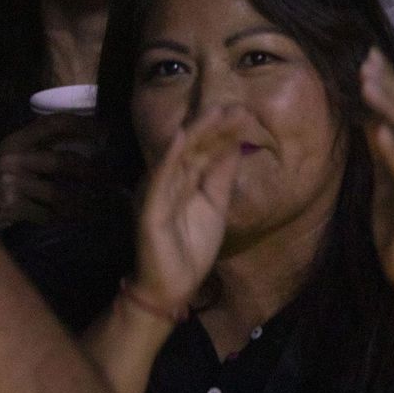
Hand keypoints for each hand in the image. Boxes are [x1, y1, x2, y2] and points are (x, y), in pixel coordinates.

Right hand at [0, 114, 105, 229]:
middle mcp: (13, 156)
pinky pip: (47, 214)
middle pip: (65, 161)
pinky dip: (59, 219)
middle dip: (92, 172)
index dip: (83, 125)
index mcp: (15, 140)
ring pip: (60, 193)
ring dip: (81, 204)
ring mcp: (10, 180)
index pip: (54, 123)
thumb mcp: (10, 160)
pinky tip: (66, 220)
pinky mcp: (11, 204)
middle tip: (108, 181)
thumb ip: (39, 151)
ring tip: (94, 209)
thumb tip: (86, 149)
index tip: (105, 133)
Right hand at [131, 104, 245, 315]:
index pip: (205, 149)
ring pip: (178, 156)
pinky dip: (168, 157)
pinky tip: (178, 138)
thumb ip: (222, 176)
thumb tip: (236, 144)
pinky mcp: (149, 209)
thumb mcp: (216, 205)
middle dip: (213, 126)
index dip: (223, 130)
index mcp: (185, 179)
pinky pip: (159, 180)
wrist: (173, 285)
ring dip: (196, 133)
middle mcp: (169, 179)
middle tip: (235, 106)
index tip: (244, 112)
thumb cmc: (192, 245)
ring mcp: (158, 192)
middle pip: (193, 147)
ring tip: (214, 113)